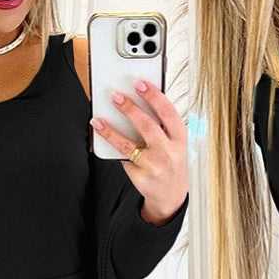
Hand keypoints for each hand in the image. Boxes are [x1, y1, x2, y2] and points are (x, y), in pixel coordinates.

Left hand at [90, 79, 187, 224]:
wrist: (171, 196)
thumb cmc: (171, 162)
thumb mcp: (175, 142)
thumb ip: (162, 124)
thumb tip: (137, 101)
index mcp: (180, 138)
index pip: (167, 112)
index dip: (153, 95)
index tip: (139, 83)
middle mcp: (169, 152)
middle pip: (147, 125)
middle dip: (129, 108)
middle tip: (115, 95)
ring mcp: (154, 166)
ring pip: (128, 145)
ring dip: (110, 131)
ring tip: (98, 120)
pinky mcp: (141, 178)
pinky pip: (124, 159)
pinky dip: (113, 147)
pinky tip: (104, 137)